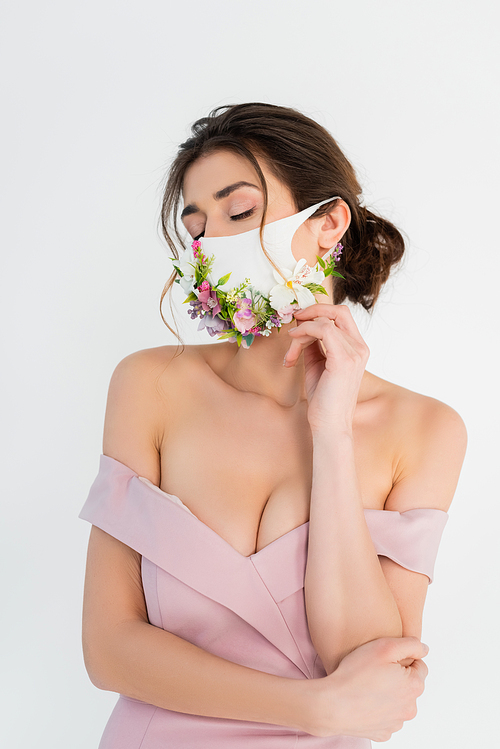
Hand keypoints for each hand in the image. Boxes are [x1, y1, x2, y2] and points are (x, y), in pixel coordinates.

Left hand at [284, 305, 369, 432]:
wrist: (329, 425)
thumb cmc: (323, 399)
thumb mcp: (316, 364)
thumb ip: (313, 344)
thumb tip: (301, 326)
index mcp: (357, 348)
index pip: (341, 316)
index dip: (318, 312)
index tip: (298, 320)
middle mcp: (360, 348)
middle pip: (339, 311)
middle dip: (313, 310)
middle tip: (294, 320)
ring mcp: (355, 353)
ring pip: (324, 322)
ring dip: (301, 333)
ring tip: (291, 354)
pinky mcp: (344, 359)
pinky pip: (322, 330)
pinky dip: (304, 333)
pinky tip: (293, 345)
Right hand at [304, 637, 428, 739]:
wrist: (332, 705)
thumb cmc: (355, 675)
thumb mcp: (383, 647)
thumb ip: (411, 644)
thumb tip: (424, 649)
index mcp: (413, 686)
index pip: (419, 665)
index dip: (402, 658)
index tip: (385, 659)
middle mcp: (410, 708)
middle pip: (409, 684)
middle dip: (397, 676)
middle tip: (375, 670)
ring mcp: (396, 723)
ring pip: (398, 701)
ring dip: (389, 693)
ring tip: (368, 685)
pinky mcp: (383, 732)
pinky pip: (386, 716)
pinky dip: (379, 708)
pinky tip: (365, 701)